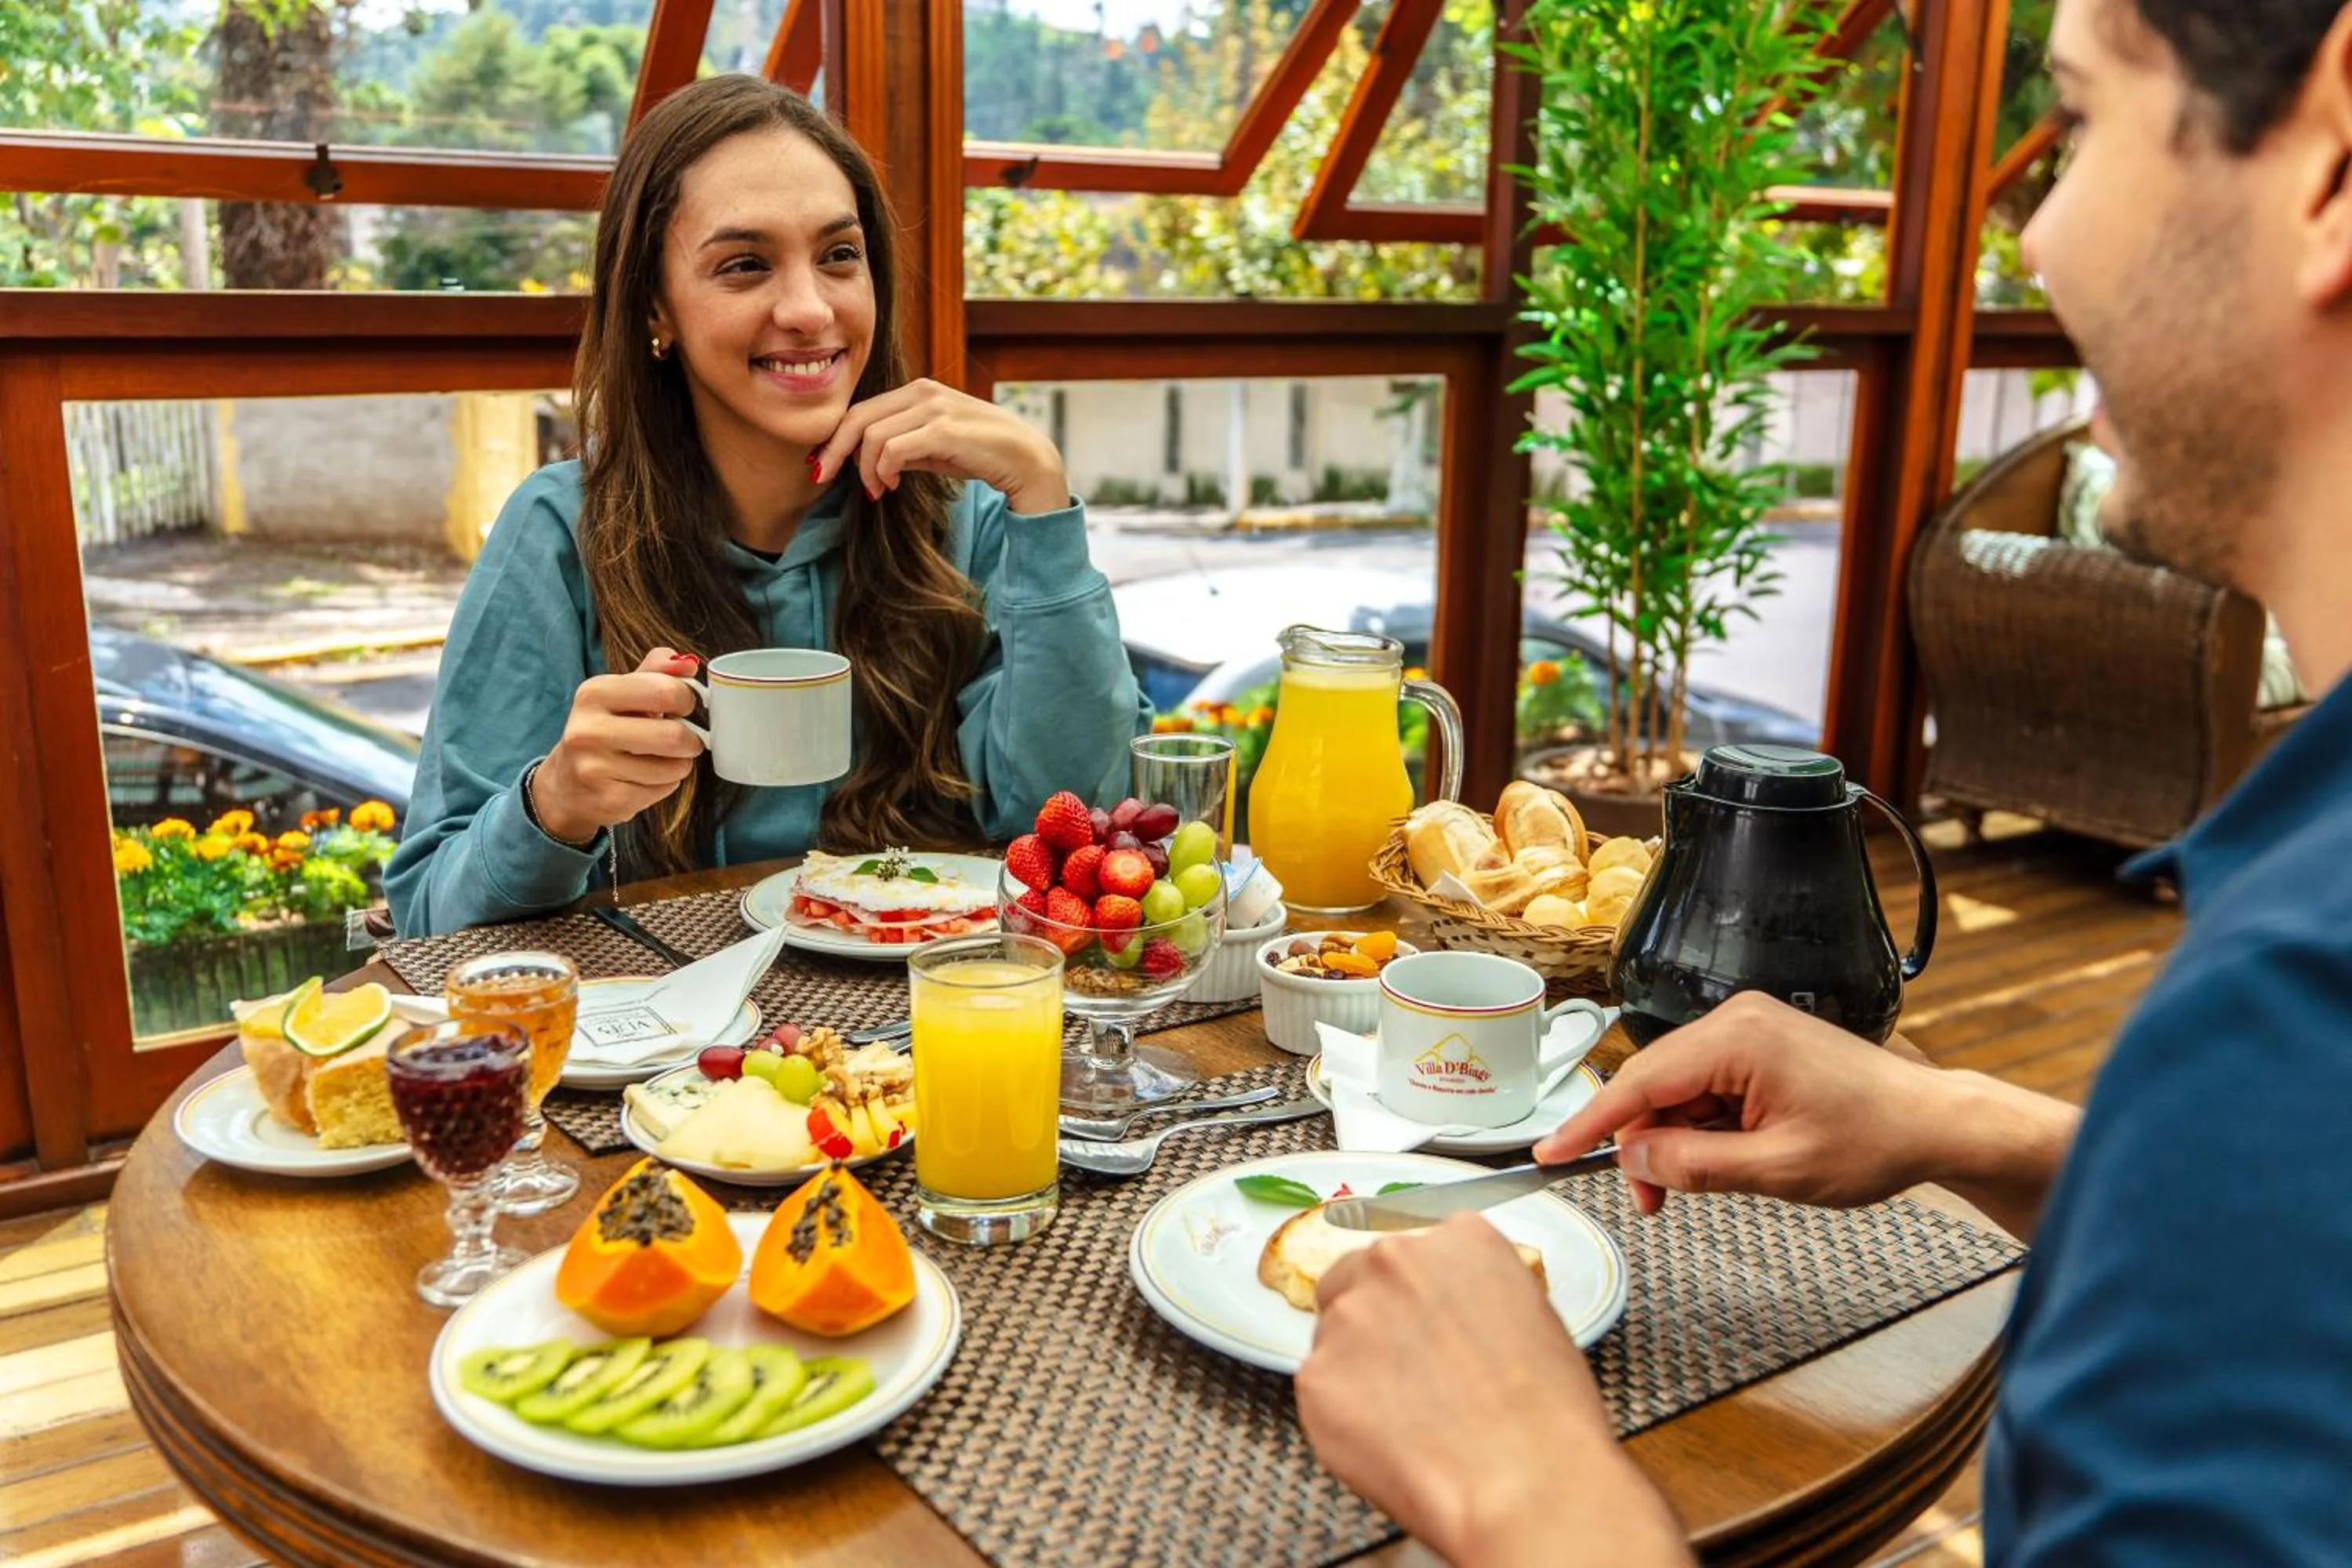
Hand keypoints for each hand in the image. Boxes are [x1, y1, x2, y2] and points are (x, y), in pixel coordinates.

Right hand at [531, 648, 704, 843]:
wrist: (566, 784)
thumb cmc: (603, 730)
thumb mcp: (621, 693)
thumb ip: (655, 672)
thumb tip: (688, 663)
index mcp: (593, 693)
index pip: (664, 690)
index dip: (686, 699)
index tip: (683, 706)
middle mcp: (588, 730)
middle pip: (673, 735)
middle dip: (691, 739)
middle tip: (685, 739)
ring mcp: (596, 768)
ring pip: (674, 767)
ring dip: (679, 764)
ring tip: (659, 758)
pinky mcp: (609, 800)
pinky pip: (664, 790)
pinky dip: (665, 784)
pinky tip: (644, 778)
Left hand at [810, 378, 1068, 515]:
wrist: (1027, 461)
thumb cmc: (981, 455)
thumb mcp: (933, 448)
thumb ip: (902, 446)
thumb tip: (867, 458)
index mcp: (918, 390)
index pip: (861, 409)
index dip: (837, 438)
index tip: (825, 465)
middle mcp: (923, 392)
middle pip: (858, 417)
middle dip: (835, 450)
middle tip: (823, 477)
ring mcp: (934, 408)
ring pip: (873, 436)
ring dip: (866, 469)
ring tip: (877, 491)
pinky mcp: (943, 429)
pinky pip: (893, 450)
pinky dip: (884, 471)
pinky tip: (893, 486)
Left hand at [1296, 1215, 1688, 1567]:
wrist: (1524, 1483)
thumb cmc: (1546, 1416)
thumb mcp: (1536, 1320)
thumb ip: (1477, 1294)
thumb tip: (1451, 1314)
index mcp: (1458, 1240)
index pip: (1414, 1250)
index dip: (1417, 1296)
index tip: (1428, 1326)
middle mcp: (1394, 1260)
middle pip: (1358, 1279)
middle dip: (1375, 1323)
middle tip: (1411, 1378)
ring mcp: (1348, 1315)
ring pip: (1334, 1336)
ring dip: (1358, 1369)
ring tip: (1410, 1420)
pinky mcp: (1315, 1375)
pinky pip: (1321, 1391)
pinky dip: (1344, 1417)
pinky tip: (1391, 1442)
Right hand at [1538, 993, 2076, 1238]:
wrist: (1933, 1124)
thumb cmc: (1873, 1141)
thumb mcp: (1777, 1170)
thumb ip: (1696, 1165)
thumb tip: (1634, 1161)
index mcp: (1739, 1039)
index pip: (1640, 1082)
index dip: (1589, 1122)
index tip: (1550, 1152)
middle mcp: (1736, 1020)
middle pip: (1653, 1084)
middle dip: (1644, 1145)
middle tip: (1652, 1204)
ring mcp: (1748, 1028)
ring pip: (1677, 1088)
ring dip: (1675, 1140)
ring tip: (1694, 1188)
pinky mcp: (1759, 1043)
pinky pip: (1705, 1085)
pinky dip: (1700, 1126)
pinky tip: (1719, 1158)